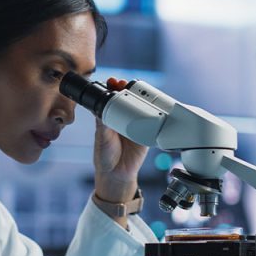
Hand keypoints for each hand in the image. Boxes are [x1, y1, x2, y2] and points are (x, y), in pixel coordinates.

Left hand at [94, 77, 147, 202]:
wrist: (117, 174)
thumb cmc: (105, 156)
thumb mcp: (101, 137)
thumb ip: (102, 123)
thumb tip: (101, 107)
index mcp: (110, 117)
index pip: (112, 98)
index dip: (113, 88)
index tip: (112, 81)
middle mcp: (123, 119)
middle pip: (127, 99)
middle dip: (126, 88)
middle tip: (123, 83)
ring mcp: (136, 125)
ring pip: (140, 107)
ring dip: (140, 97)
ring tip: (136, 89)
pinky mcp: (147, 133)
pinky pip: (152, 121)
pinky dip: (153, 112)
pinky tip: (153, 104)